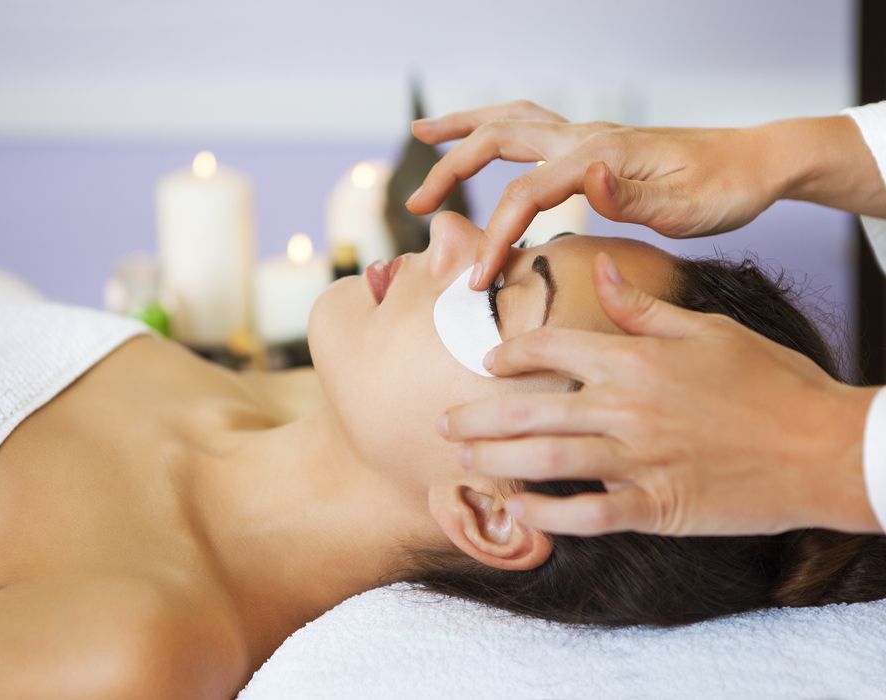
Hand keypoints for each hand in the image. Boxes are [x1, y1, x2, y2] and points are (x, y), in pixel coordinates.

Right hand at [407, 100, 877, 290]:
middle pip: (498, 141)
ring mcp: (585, 135)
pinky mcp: (591, 143)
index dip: (494, 237)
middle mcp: (584, 137)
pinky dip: (495, 129)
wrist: (751, 165)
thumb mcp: (684, 208)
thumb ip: (628, 194)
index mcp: (598, 154)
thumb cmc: (720, 192)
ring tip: (424, 138)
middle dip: (451, 172)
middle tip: (414, 205)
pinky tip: (482, 139)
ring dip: (463, 130)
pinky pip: (530, 128)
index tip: (476, 280)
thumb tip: (585, 177)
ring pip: (510, 121)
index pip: (525, 194)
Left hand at [439, 253, 881, 536]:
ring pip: (544, 460)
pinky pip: (584, 513)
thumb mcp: (709, 328)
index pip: (548, 348)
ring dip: (493, 460)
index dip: (508, 353)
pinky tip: (516, 509)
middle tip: (442, 421)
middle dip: (476, 415)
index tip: (489, 363)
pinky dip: (545, 514)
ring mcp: (637, 459)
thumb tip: (600, 269)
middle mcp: (625, 406)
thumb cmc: (772, 382)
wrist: (826, 448)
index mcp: (635, 358)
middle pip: (528, 409)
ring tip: (461, 459)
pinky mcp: (654, 505)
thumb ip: (643, 306)